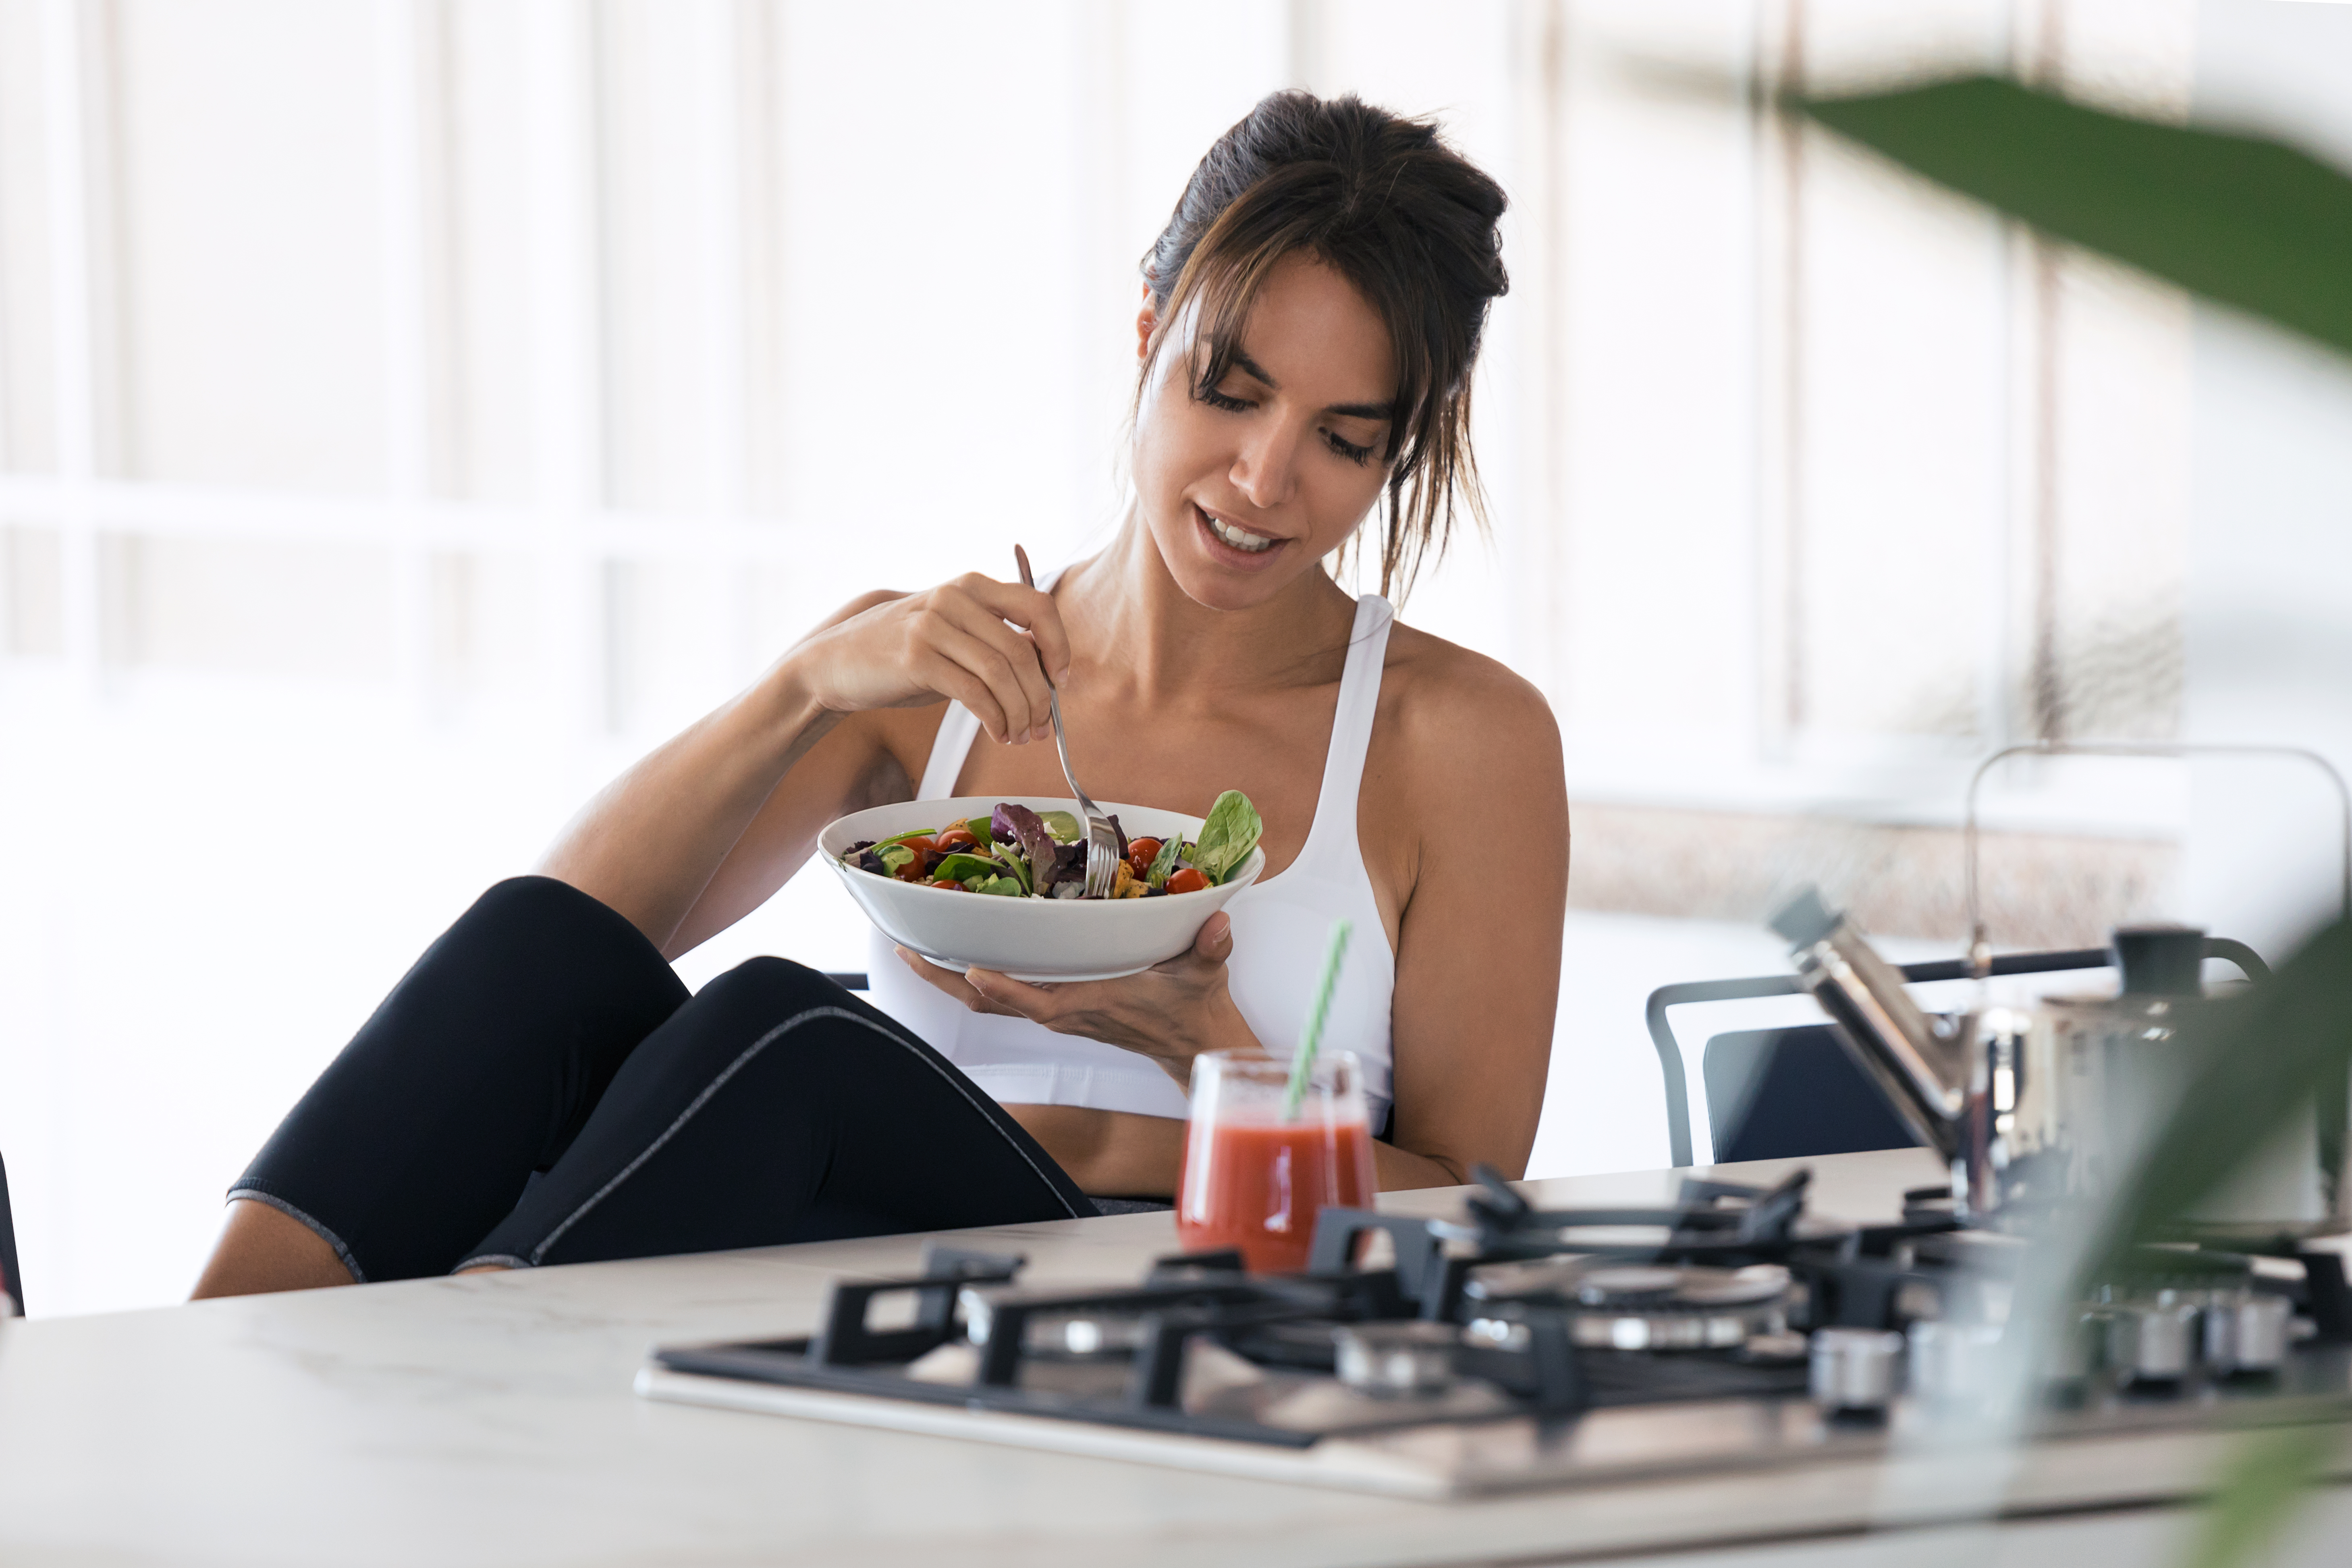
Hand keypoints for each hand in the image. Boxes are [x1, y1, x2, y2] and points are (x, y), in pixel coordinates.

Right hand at [785, 574, 1073, 745]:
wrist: (837, 661)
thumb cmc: (904, 653)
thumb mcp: (952, 633)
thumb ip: (994, 641)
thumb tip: (1048, 676)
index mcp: (972, 586)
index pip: (1037, 605)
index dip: (1059, 645)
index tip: (1062, 679)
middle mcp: (955, 598)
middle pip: (1022, 650)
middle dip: (1040, 697)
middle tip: (1042, 728)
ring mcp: (933, 625)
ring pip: (1001, 674)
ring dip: (1019, 713)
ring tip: (1020, 736)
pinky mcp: (916, 657)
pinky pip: (974, 693)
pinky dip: (995, 719)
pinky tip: (998, 732)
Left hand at [895, 912, 1258, 1084]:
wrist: (1193, 1043)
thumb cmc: (1193, 1007)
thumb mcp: (1206, 972)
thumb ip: (1211, 948)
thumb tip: (1218, 925)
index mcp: (1094, 1003)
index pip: (1040, 1002)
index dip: (1005, 988)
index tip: (971, 967)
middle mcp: (1065, 1012)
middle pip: (993, 1003)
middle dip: (948, 980)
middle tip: (908, 952)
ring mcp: (1057, 1012)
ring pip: (991, 1002)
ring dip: (950, 980)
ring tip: (914, 952)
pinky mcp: (1057, 1008)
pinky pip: (1004, 998)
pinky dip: (975, 980)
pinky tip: (955, 958)